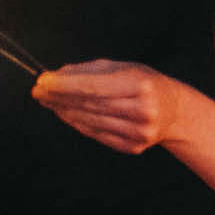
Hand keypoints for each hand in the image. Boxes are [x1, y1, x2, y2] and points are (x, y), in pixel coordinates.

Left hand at [32, 60, 179, 154]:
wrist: (176, 112)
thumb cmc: (146, 85)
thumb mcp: (124, 68)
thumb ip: (89, 71)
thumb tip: (55, 76)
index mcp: (139, 85)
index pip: (92, 87)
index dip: (63, 85)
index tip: (41, 82)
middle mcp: (141, 110)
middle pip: (88, 105)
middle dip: (58, 97)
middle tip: (38, 91)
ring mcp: (138, 132)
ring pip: (88, 121)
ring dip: (64, 111)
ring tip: (50, 102)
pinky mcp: (133, 147)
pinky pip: (96, 134)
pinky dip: (77, 124)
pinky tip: (67, 114)